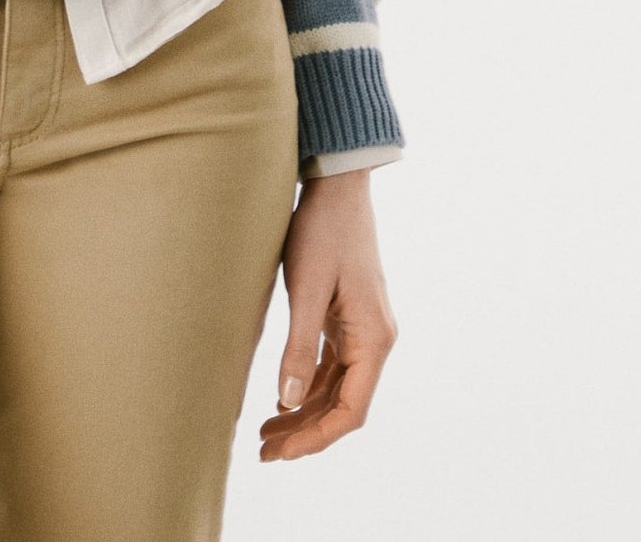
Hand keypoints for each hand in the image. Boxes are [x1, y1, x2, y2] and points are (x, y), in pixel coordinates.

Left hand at [258, 167, 397, 460]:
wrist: (337, 185)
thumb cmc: (322, 231)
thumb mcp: (306, 289)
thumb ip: (298, 347)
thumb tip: (286, 402)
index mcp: (374, 339)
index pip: (350, 411)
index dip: (315, 438)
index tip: (280, 453)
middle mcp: (375, 339)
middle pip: (343, 404)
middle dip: (305, 431)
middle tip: (265, 452)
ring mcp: (364, 328)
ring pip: (336, 387)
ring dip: (304, 411)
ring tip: (266, 432)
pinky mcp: (349, 316)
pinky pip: (332, 365)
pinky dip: (308, 384)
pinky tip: (282, 397)